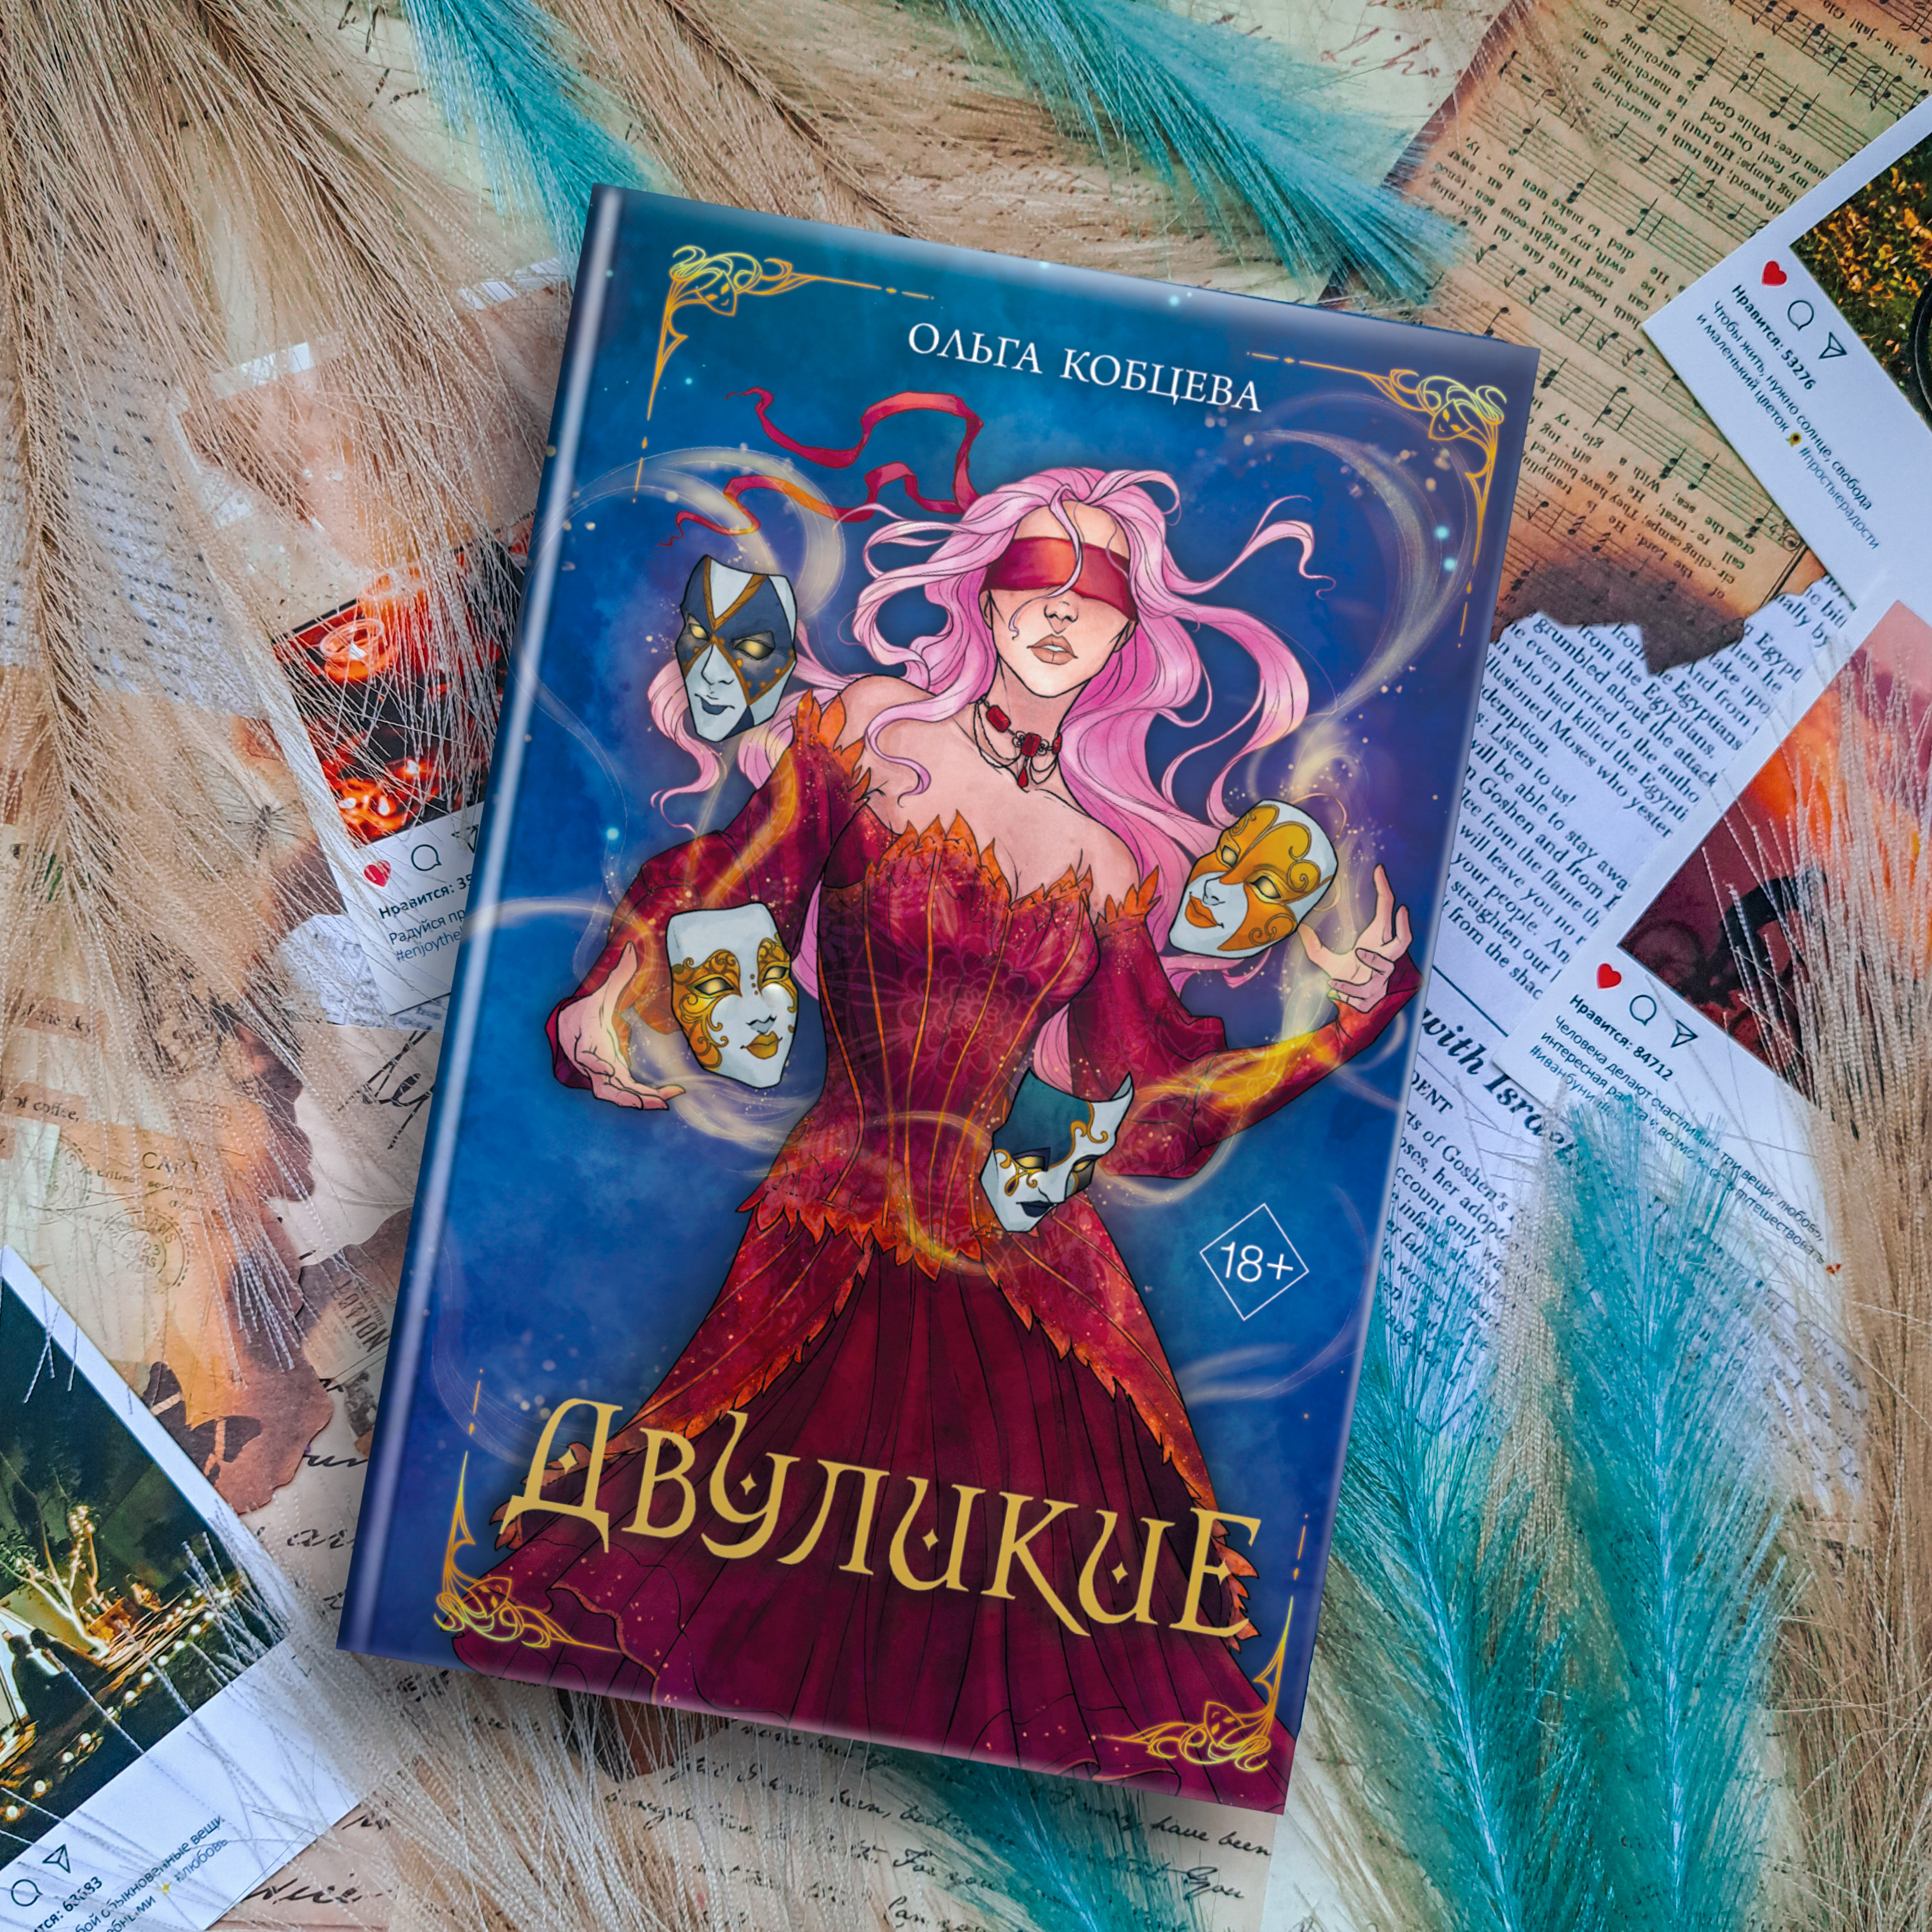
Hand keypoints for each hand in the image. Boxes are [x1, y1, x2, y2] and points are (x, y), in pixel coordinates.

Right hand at [553, 942, 685, 1109]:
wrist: (570, 1027)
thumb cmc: (587, 1010)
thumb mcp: (601, 992)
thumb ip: (618, 974)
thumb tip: (630, 947)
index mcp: (587, 1041)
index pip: (587, 1057)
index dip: (596, 1064)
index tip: (606, 1068)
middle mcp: (592, 1063)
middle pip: (605, 1084)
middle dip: (628, 1093)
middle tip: (655, 1097)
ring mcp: (600, 1075)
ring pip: (615, 1095)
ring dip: (638, 1101)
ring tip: (664, 1101)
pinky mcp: (610, 1080)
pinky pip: (624, 1094)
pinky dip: (642, 1098)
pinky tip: (664, 1098)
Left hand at [1299, 865, 1412, 1012]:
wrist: (1352, 1008)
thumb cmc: (1347, 979)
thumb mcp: (1327, 962)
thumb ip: (1314, 946)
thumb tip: (1299, 928)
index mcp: (1376, 943)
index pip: (1385, 912)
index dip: (1384, 890)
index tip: (1378, 870)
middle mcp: (1384, 959)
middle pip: (1404, 940)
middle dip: (1403, 925)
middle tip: (1400, 909)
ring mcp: (1382, 978)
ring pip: (1389, 964)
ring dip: (1375, 958)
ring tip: (1358, 953)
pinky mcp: (1374, 996)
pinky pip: (1362, 990)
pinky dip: (1346, 987)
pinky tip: (1332, 985)